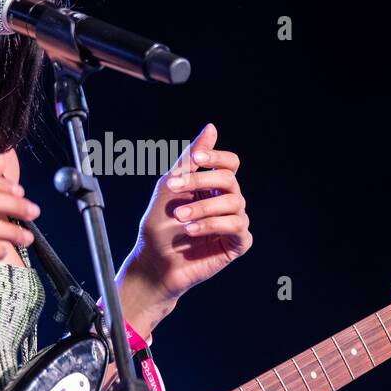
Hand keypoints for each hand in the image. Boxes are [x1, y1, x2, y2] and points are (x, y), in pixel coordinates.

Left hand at [118, 123, 251, 335]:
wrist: (153, 262)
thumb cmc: (159, 226)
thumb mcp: (170, 186)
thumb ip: (190, 158)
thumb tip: (211, 128)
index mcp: (213, 187)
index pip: (230, 164)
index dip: (216, 157)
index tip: (196, 159)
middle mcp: (227, 202)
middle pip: (230, 180)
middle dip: (201, 182)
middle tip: (174, 190)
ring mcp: (234, 223)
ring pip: (233, 203)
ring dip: (202, 207)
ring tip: (179, 218)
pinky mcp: (237, 244)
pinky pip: (237, 227)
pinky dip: (212, 225)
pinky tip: (191, 231)